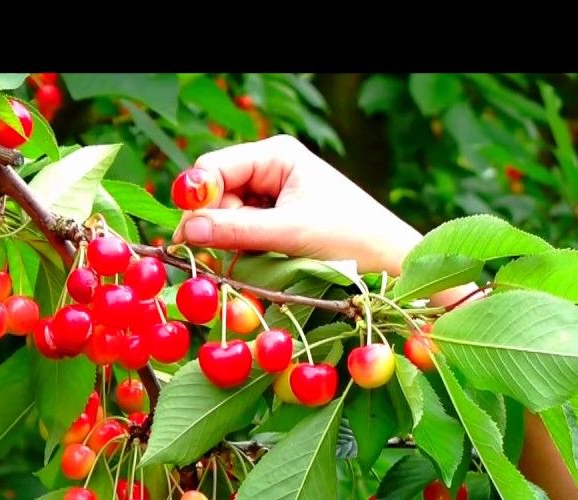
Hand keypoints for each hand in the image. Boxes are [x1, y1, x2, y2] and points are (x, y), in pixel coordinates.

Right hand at [171, 135, 422, 275]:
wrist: (392, 262)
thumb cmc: (351, 238)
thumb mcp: (289, 233)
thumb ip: (236, 230)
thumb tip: (186, 232)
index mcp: (276, 155)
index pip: (213, 169)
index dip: (194, 199)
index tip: (186, 236)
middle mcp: (271, 169)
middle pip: (216, 195)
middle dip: (214, 227)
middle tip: (218, 261)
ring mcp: (274, 195)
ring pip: (227, 218)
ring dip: (230, 244)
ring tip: (251, 265)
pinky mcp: (279, 220)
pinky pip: (245, 233)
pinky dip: (245, 251)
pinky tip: (259, 265)